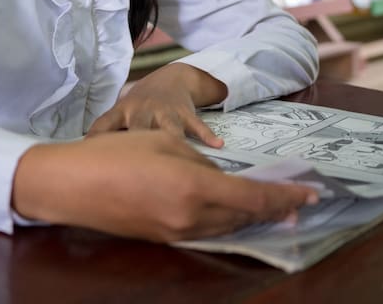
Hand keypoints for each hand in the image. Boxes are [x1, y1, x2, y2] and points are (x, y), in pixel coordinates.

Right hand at [12, 130, 318, 241]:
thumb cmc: (115, 154)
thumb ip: (200, 161)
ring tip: (274, 208)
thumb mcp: (165, 144)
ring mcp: (177, 233)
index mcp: (195, 189)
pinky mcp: (164, 238)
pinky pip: (207, 231)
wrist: (71, 185)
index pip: (255, 199)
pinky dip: (226, 221)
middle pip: (245, 217)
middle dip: (275, 208)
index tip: (311, 193)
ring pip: (227, 227)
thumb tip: (220, 176)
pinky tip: (233, 212)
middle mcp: (191, 219)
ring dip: (251, 217)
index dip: (286, 197)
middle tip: (299, 200)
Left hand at [87, 62, 227, 147]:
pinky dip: (206, 135)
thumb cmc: (142, 104)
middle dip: (136, 146)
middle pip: (137, 130)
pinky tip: (216, 146)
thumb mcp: (122, 113)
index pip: (103, 126)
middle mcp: (141, 111)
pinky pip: (196, 124)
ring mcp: (163, 110)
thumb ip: (108, 135)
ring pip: (166, 129)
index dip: (94, 141)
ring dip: (171, 141)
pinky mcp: (185, 111)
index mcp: (122, 112)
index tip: (90, 158)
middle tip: (140, 169)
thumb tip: (86, 158)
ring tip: (181, 160)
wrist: (173, 76)